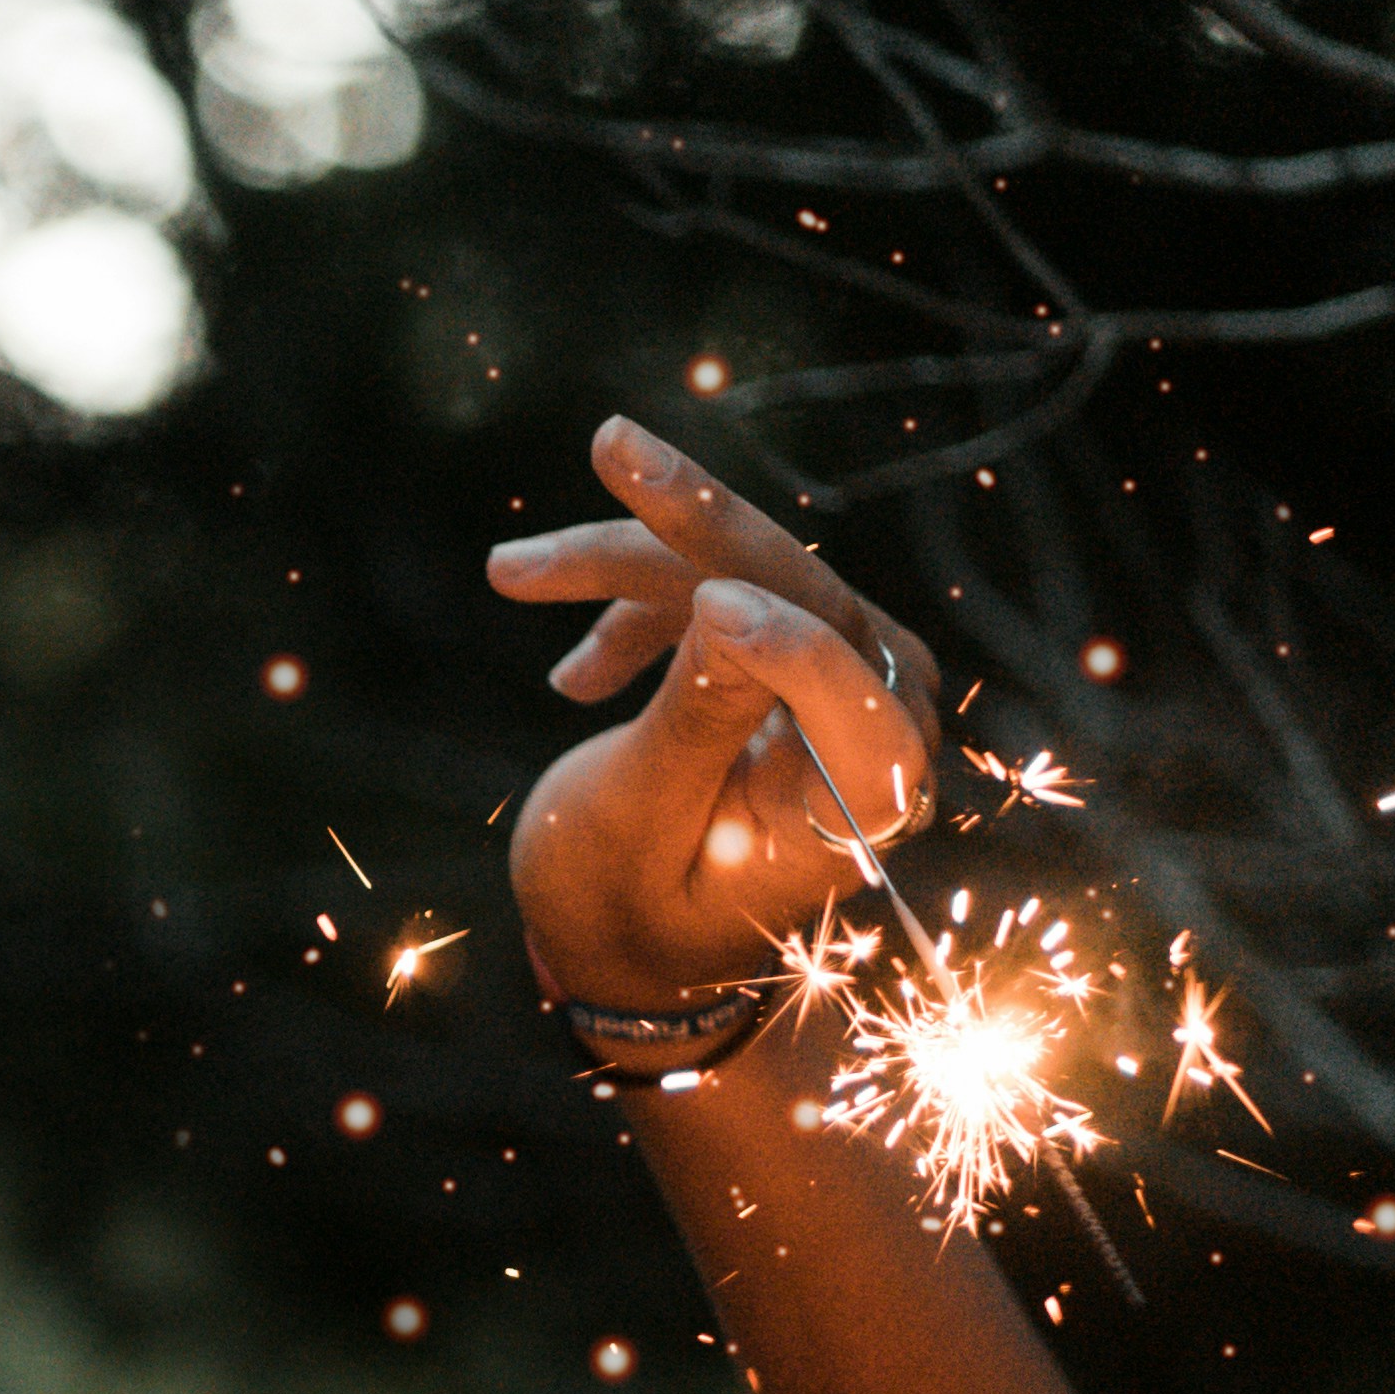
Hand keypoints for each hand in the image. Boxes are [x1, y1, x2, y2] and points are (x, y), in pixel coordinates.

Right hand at [488, 414, 940, 1013]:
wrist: (631, 950)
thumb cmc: (629, 910)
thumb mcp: (636, 825)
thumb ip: (694, 722)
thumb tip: (737, 603)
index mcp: (864, 801)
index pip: (852, 692)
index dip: (788, 644)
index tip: (709, 605)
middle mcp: (883, 724)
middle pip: (800, 593)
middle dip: (693, 527)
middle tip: (613, 443)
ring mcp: (846, 682)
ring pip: (750, 574)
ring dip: (631, 566)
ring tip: (511, 571)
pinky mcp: (801, 657)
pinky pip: (729, 593)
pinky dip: (643, 610)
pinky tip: (575, 672)